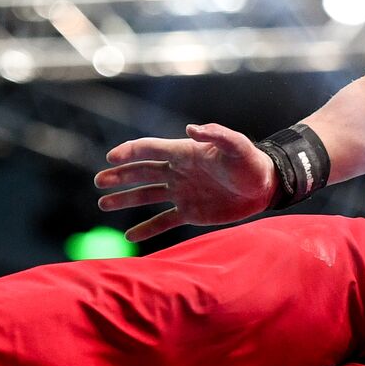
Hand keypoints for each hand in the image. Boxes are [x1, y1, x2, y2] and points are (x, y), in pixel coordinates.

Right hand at [94, 123, 276, 241]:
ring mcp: (181, 192)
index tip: (111, 158)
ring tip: (104, 204)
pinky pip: (163, 221)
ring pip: (147, 196)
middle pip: (142, 172)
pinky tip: (130, 236)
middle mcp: (177, 172)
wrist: (264, 186)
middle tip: (100, 181)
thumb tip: (191, 129)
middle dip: (120, 176)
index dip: (130, 152)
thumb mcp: (236, 146)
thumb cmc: (250, 162)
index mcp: (184, 152)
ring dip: (125, 200)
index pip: (150, 149)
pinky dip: (147, 229)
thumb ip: (216, 135)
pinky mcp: (190, 212)